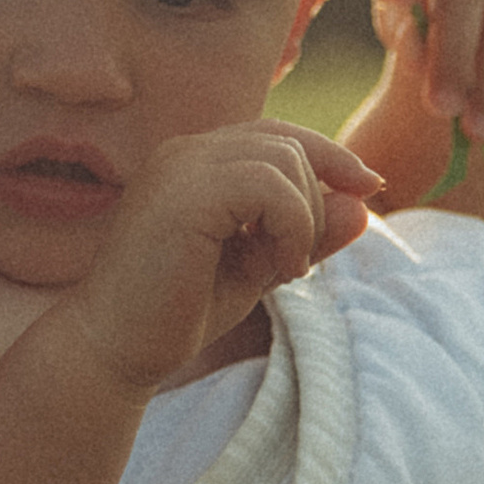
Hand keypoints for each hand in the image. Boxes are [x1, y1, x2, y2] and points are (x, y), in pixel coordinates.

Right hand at [67, 121, 376, 390]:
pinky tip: (279, 269)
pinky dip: (293, 225)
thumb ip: (308, 232)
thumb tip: (365, 203)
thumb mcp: (259, 266)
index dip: (331, 155)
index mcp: (196, 160)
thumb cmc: (177, 311)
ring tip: (285, 268)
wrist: (113, 349)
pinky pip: (269, 186)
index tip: (369, 189)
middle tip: (297, 263)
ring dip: (305, 217)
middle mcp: (185, 151)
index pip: (279, 134)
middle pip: (288, 143)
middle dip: (317, 200)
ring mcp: (180, 168)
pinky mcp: (183, 195)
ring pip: (284, 158)